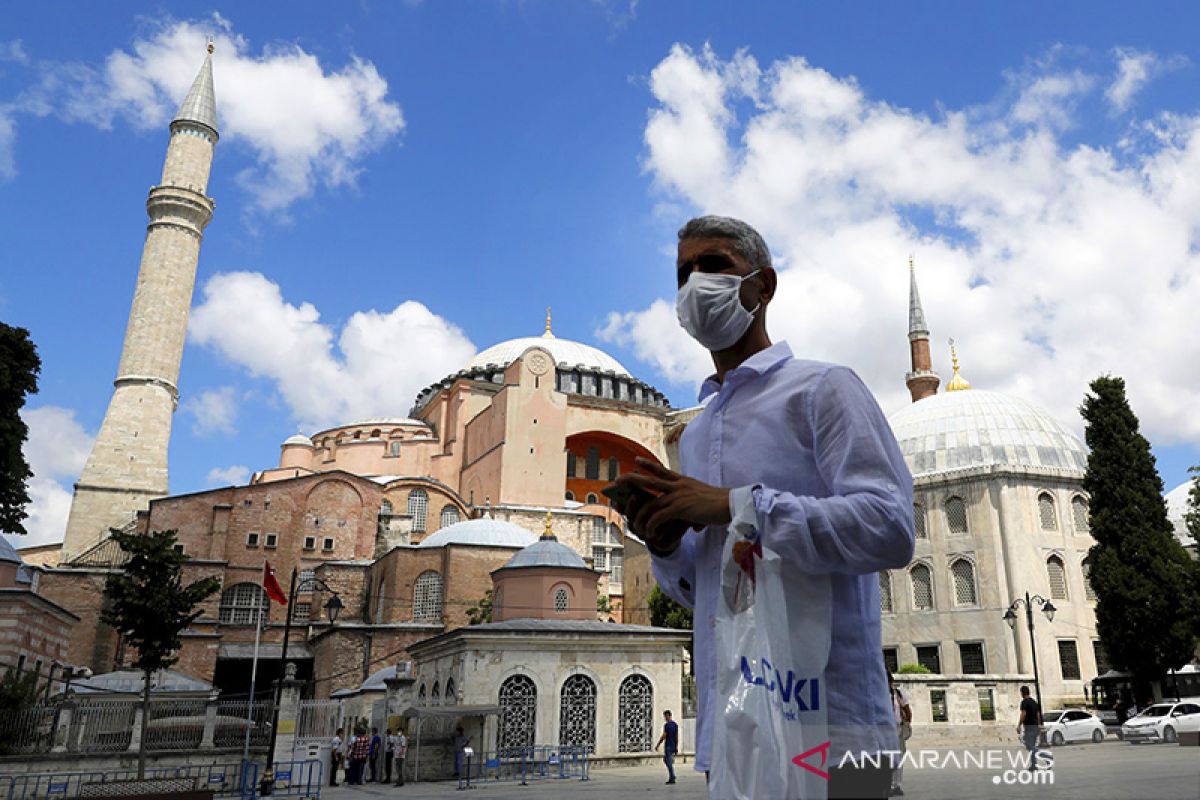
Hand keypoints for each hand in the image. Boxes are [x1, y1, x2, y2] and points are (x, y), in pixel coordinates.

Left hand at [617, 457, 731, 543]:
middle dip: (632, 480)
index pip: (662, 470)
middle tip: (618, 480)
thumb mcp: (703, 500)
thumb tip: (693, 523)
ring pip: (652, 502)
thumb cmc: (720, 504)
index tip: (636, 460)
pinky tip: (650, 532)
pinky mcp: (680, 508)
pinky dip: (652, 525)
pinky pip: (659, 516)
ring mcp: (678, 495)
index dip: (648, 465)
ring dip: (641, 515)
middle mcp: (678, 485)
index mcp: (683, 481)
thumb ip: (694, 508)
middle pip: (650, 480)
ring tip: (635, 524)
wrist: (730, 505)